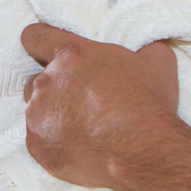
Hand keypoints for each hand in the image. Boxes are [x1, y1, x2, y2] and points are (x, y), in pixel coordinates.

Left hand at [19, 25, 180, 190]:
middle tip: (82, 102)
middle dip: (55, 88)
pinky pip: (38, 139)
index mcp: (70, 55)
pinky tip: (79, 147)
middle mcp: (47, 81)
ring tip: (82, 128)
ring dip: (53, 115)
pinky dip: (54, 142)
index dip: (39, 43)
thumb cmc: (149, 105)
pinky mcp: (37, 145)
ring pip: (36, 110)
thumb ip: (141, 47)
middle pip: (37, 79)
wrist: (144, 153)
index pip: (33, 37)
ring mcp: (38, 115)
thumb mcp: (157, 61)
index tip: (46, 53)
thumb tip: (144, 48)